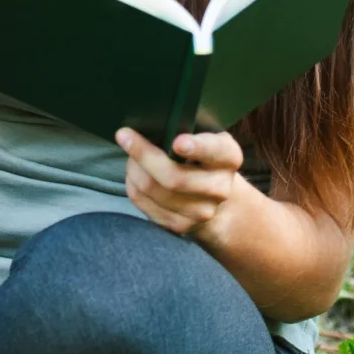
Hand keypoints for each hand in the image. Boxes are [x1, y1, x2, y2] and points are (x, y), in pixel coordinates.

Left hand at [116, 128, 243, 237]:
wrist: (211, 193)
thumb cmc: (199, 155)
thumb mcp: (202, 135)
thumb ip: (185, 129)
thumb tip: (148, 128)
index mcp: (228, 157)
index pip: (214, 151)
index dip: (196, 147)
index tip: (177, 142)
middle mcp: (220, 188)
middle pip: (174, 177)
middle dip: (143, 155)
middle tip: (124, 136)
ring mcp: (201, 211)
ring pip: (152, 189)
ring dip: (133, 168)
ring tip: (131, 156)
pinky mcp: (180, 226)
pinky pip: (143, 201)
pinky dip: (132, 184)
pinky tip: (135, 174)